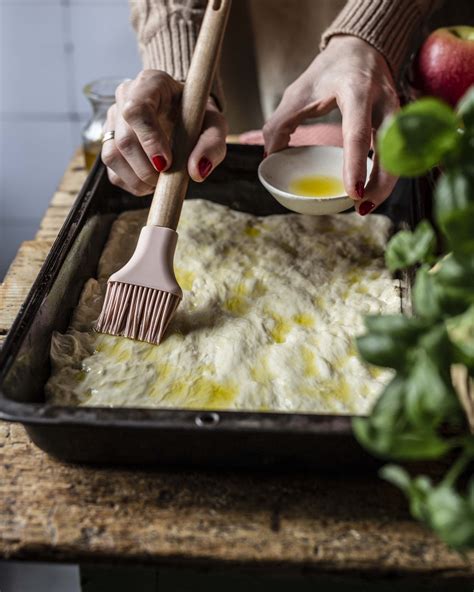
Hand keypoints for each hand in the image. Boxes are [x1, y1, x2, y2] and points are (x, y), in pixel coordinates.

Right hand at [102, 70, 227, 195]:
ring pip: (112, 156)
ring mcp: (113, 120)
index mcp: (151, 83)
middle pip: (124, 139)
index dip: (149, 140)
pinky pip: (112, 172)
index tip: (165, 163)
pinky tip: (150, 182)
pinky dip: (132, 184)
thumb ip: (211, 145)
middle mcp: (125, 97)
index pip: (136, 109)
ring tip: (160, 182)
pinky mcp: (109, 143)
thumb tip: (197, 172)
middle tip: (168, 178)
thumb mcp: (214, 125)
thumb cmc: (198, 116)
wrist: (184, 115)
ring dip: (138, 179)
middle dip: (146, 168)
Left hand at [263, 36, 399, 213]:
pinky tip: (373, 190)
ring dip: (386, 184)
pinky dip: (387, 175)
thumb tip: (270, 158)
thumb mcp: (298, 92)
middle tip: (361, 208)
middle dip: (380, 184)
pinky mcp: (401, 122)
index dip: (355, 165)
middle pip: (391, 150)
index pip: (358, 134)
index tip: (352, 193)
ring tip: (365, 206)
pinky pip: (400, 154)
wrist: (362, 48)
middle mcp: (383, 101)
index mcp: (357, 91)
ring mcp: (397, 112)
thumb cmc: (329, 72)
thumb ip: (280, 123)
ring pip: (401, 155)